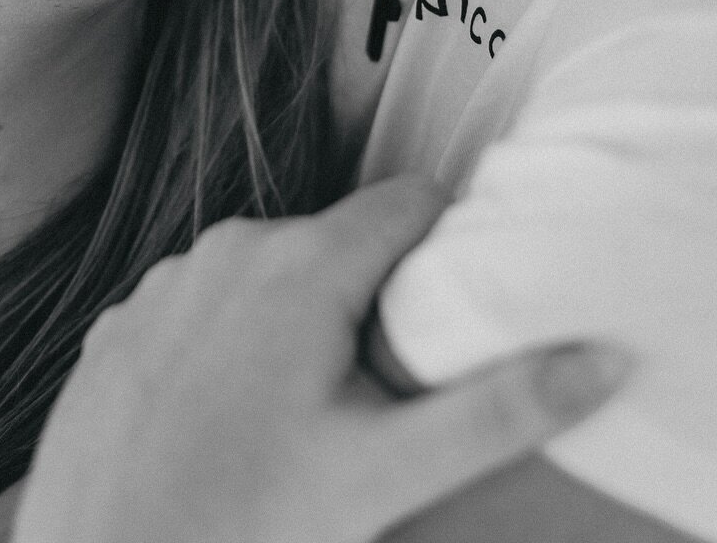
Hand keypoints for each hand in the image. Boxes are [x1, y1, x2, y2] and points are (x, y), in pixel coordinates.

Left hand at [11, 177, 628, 542]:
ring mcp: (164, 283)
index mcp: (301, 263)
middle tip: (378, 399)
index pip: (408, 204)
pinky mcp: (120, 324)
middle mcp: (226, 249)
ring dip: (294, 328)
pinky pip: (198, 315)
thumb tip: (596, 358)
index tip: (452, 312)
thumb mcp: (389, 470)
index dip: (446, 249)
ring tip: (299, 424)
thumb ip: (498, 407)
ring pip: (263, 280)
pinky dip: (224, 352)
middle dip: (369, 304)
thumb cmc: (246, 523)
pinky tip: (227, 426)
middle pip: (336, 248)